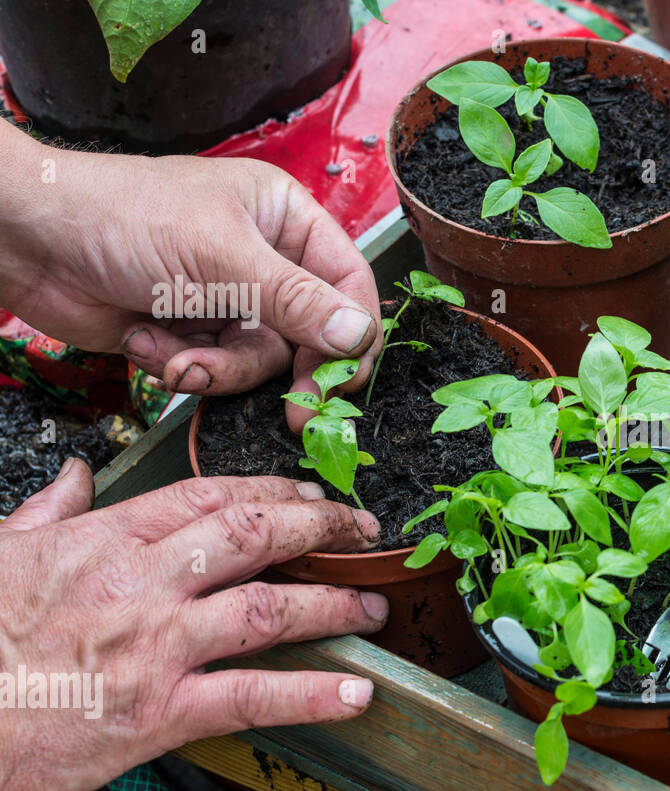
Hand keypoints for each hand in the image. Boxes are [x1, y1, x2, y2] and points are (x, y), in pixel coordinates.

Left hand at [0, 122, 380, 430]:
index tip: (343, 382)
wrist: (28, 239)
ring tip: (179, 361)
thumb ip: (297, 302)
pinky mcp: (191, 330)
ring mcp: (226, 297)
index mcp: (283, 218)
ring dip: (218, 368)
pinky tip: (145, 341)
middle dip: (287, 372)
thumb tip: (358, 336)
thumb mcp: (223, 258)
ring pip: (259, 361)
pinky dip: (181, 366)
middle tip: (296, 416)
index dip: (352, 335)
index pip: (347, 283)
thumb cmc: (122, 216)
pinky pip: (215, 369)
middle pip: (309, 335)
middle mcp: (263, 258)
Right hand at [0, 460, 388, 790]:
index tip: (308, 497)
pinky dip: (313, 695)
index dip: (271, 491)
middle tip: (360, 532)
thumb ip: (45, 513)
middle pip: (253, 534)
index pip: (206, 496)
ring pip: (269, 608)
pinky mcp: (158, 714)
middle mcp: (138, 585)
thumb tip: (74, 478)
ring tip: (374, 605)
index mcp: (101, 542)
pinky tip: (356, 692)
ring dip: (335, 603)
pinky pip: (254, 697)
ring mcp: (154, 647)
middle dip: (320, 528)